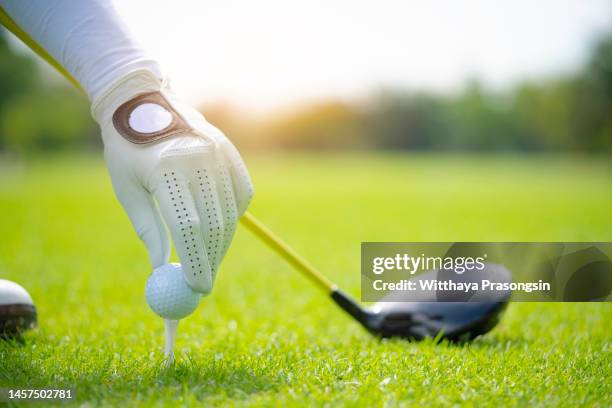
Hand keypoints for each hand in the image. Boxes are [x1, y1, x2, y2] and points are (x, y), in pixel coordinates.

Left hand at [92, 70, 252, 292]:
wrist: (143, 99)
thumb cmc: (128, 149)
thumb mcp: (129, 189)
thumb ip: (149, 228)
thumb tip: (162, 268)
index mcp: (166, 170)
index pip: (188, 227)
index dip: (196, 261)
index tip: (197, 287)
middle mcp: (198, 160)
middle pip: (214, 223)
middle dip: (212, 259)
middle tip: (205, 282)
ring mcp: (218, 153)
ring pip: (231, 212)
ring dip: (223, 242)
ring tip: (211, 260)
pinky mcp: (229, 151)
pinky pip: (241, 193)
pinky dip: (234, 215)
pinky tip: (221, 226)